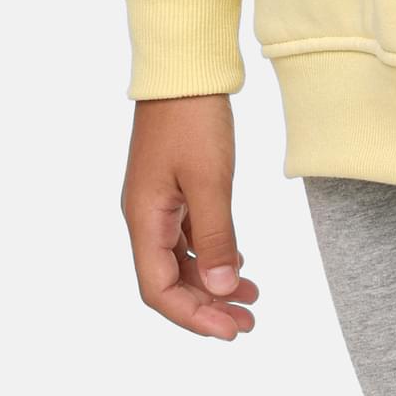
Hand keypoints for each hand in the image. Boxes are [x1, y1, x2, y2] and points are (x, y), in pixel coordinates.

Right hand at [120, 93, 259, 341]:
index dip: (193, 316)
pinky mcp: (174, 186)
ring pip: (181, 259)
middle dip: (207, 306)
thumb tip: (220, 290)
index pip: (159, 288)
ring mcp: (158, 201)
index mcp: (144, 218)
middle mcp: (145, 215)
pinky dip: (211, 254)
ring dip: (212, 283)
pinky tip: (238, 263)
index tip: (231, 330)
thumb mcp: (209, 180)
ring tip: (252, 299)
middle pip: (169, 280)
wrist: (186, 66)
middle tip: (248, 322)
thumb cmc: (193, 117)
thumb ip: (215, 237)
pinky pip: (188, 235)